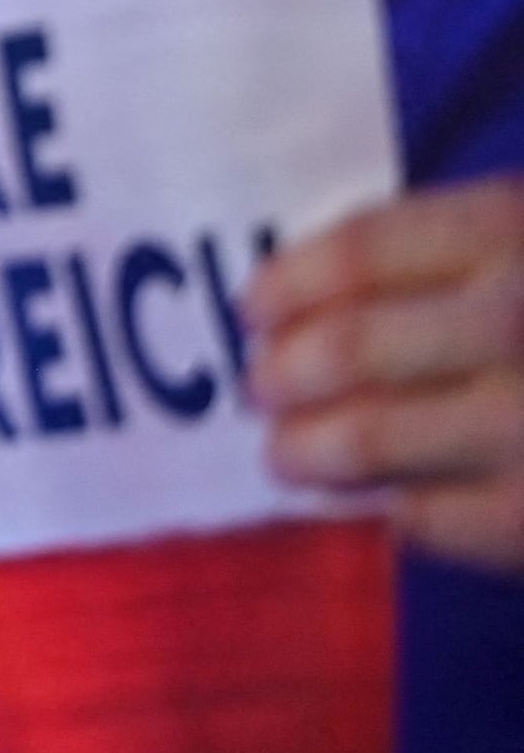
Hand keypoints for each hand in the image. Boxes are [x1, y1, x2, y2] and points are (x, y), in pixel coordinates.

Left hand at [249, 171, 523, 571]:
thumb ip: (472, 254)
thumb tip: (330, 302)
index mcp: (523, 230)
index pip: (363, 251)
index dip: (291, 283)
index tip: (255, 307)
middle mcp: (522, 319)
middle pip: (347, 349)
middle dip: (284, 377)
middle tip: (261, 392)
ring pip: (372, 442)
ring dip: (310, 453)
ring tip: (290, 458)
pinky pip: (435, 522)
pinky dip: (401, 517)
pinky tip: (396, 513)